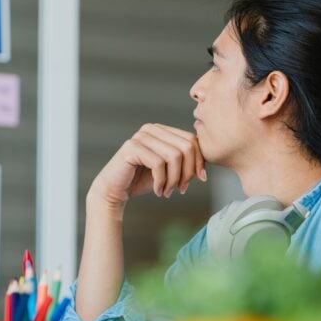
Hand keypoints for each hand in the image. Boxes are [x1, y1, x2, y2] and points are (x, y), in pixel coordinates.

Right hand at [88, 123, 206, 208]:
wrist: (115, 190)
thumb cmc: (143, 180)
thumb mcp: (169, 170)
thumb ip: (185, 163)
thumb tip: (205, 168)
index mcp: (162, 130)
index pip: (191, 140)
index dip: (199, 161)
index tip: (199, 180)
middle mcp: (151, 128)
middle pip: (186, 147)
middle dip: (188, 172)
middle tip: (181, 189)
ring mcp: (140, 136)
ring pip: (174, 156)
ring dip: (174, 179)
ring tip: (168, 191)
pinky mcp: (131, 148)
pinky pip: (158, 164)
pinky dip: (161, 181)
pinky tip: (157, 190)